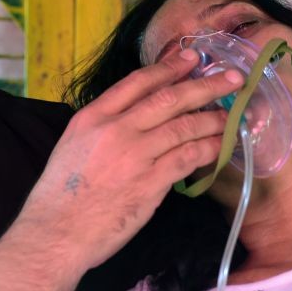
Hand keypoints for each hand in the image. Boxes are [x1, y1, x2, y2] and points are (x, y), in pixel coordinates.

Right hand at [16, 49, 243, 271]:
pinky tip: (222, 144)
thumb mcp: (73, 144)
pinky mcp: (151, 182)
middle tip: (231, 78)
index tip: (190, 59)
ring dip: (213, 118)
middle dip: (205, 86)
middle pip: (169, 98)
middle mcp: (116, 129)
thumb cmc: (61, 194)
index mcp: (93, 116)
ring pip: (184, 126)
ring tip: (233, 114)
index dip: (168, 68)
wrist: (57, 231)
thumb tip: (136, 116)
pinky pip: (188, 157)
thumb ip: (104, 126)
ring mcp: (135, 155)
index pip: (138, 82)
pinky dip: (208, 148)